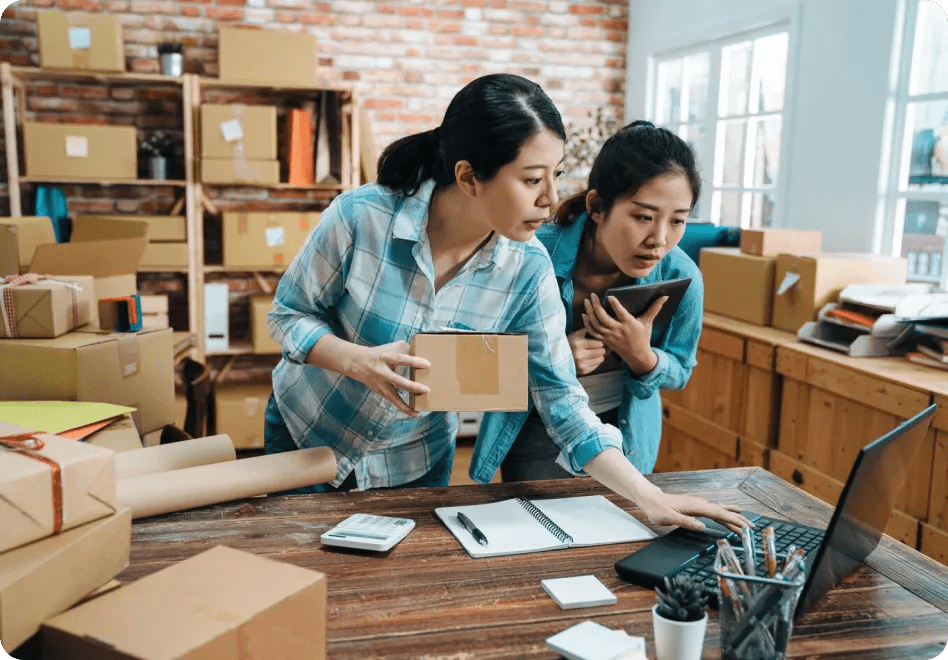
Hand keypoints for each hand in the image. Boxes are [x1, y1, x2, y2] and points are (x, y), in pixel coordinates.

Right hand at [345, 340, 430, 417]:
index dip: (413, 361)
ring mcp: (380, 384)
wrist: (357, 362)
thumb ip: (406, 349)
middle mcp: (381, 372)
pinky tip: (414, 413)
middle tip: (426, 390)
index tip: (428, 364)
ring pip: (393, 397)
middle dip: (412, 386)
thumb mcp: (391, 347)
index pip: (400, 359)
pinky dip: (403, 408)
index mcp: (385, 357)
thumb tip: (423, 354)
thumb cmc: (380, 353)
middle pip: (397, 380)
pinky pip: (393, 401)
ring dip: (405, 405)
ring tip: (418, 411)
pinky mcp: (381, 392)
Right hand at [566, 327, 606, 375]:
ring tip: (592, 353)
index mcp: (578, 344)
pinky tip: (588, 359)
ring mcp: (581, 364)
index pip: (599, 343)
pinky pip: (596, 366)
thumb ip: (586, 330)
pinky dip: (594, 362)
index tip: (596, 342)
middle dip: (600, 349)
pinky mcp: (582, 371)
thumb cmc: (568, 344)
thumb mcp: (574, 334)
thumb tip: (598, 328)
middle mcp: (579, 355)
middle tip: (596, 348)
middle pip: (601, 351)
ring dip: (598, 356)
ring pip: (601, 359)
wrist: (556, 357)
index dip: (599, 342)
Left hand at [583, 293, 665, 373]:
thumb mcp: (648, 322)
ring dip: (589, 313)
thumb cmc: (643, 337)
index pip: (621, 313)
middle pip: (603, 318)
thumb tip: (665, 296)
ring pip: (596, 324)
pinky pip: (593, 332)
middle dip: (596, 306)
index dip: (615, 305)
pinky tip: (584, 315)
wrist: (638, 356)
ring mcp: (610, 336)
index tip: (609, 296)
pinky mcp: (605, 340)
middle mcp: (618, 330)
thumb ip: (654, 308)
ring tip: (586, 302)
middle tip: (592, 296)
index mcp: (629, 324)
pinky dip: (587, 324)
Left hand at [637, 490, 751, 533]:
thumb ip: (686, 521)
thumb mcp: (668, 517)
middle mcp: (699, 503)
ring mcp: (698, 503)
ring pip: (719, 510)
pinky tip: (726, 514)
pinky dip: (723, 513)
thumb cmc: (657, 508)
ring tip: (745, 522)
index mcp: (695, 506)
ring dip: (732, 516)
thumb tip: (702, 525)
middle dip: (738, 520)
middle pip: (723, 511)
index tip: (744, 527)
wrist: (650, 498)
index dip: (733, 521)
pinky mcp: (695, 505)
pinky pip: (713, 510)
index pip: (718, 514)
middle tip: (752, 528)